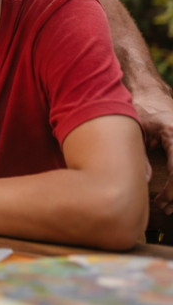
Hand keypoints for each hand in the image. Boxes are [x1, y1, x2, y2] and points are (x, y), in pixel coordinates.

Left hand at [135, 87, 172, 213]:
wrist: (151, 96)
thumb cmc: (140, 111)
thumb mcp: (135, 130)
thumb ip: (139, 155)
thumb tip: (144, 181)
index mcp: (172, 133)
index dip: (172, 189)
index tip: (161, 202)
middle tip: (165, 209)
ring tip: (168, 207)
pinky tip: (172, 196)